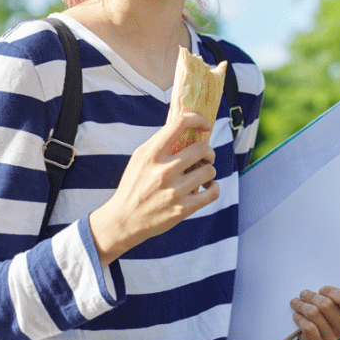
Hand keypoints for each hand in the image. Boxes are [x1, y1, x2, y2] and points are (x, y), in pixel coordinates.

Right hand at [88, 112, 218, 264]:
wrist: (124, 220)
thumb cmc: (134, 184)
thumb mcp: (140, 158)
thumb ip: (160, 142)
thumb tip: (185, 124)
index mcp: (152, 154)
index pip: (180, 123)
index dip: (198, 119)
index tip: (205, 125)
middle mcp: (163, 171)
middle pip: (202, 148)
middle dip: (208, 151)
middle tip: (205, 156)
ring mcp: (174, 191)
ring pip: (210, 171)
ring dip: (210, 170)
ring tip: (202, 174)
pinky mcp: (183, 209)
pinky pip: (213, 192)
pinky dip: (214, 188)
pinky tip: (208, 187)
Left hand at [289, 287, 339, 339]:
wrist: (321, 324)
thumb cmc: (337, 305)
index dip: (330, 291)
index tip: (323, 289)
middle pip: (325, 304)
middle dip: (311, 296)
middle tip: (304, 293)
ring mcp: (332, 337)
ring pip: (313, 314)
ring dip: (301, 305)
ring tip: (297, 301)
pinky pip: (307, 327)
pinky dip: (300, 318)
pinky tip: (297, 314)